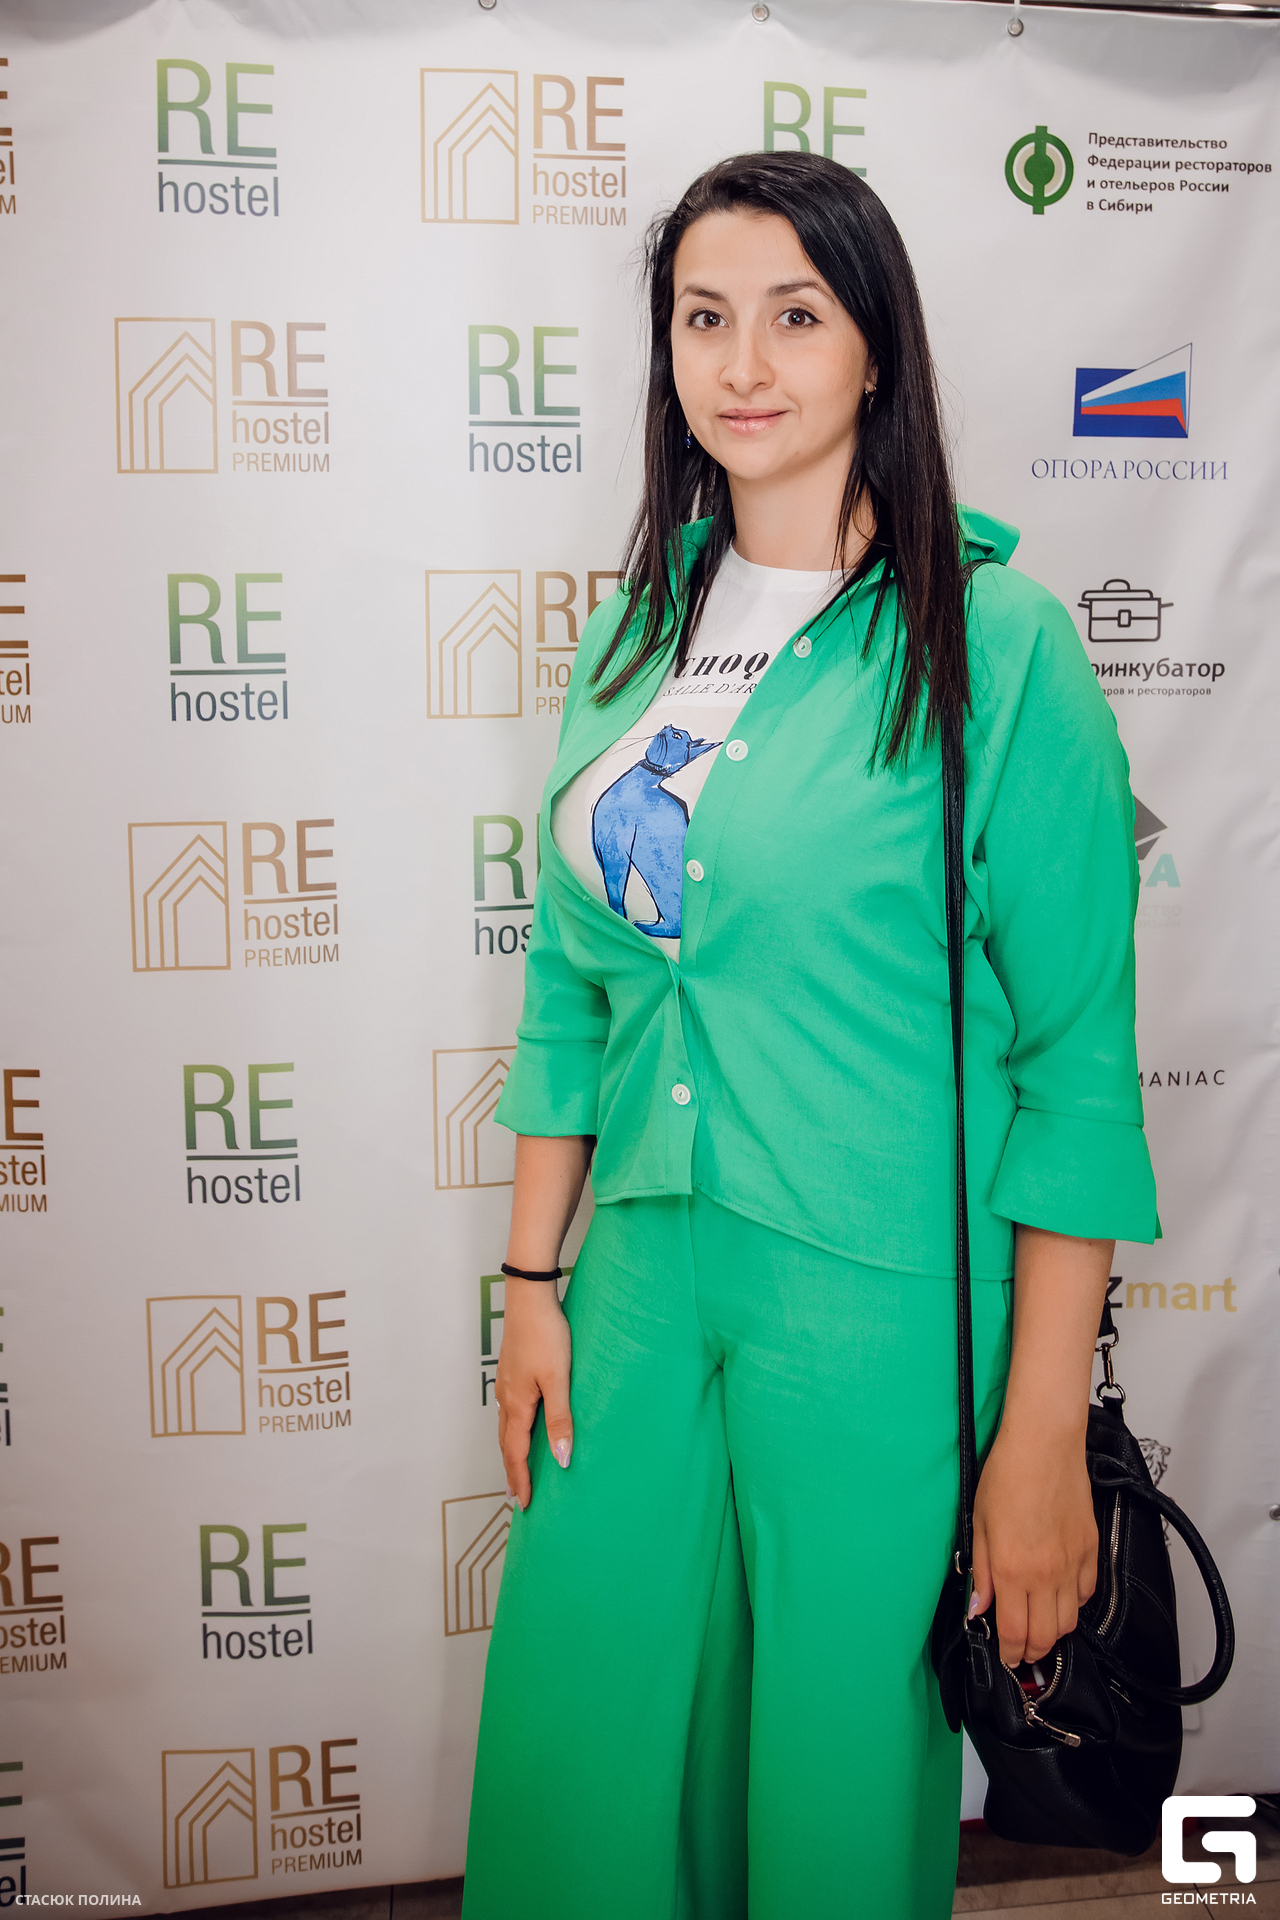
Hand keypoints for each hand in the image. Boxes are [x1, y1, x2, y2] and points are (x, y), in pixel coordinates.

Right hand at [496, 1278, 572, 1510]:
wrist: (530, 1299)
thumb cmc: (546, 1336)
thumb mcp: (558, 1380)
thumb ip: (560, 1419)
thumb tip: (562, 1458)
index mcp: (517, 1404)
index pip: (516, 1453)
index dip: (521, 1479)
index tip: (524, 1503)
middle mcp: (507, 1398)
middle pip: (506, 1444)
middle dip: (512, 1471)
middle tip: (516, 1495)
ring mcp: (506, 1384)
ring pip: (505, 1428)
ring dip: (511, 1451)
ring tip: (516, 1468)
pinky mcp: (511, 1372)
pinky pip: (509, 1411)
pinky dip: (512, 1430)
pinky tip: (520, 1426)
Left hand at [969, 1416, 1097, 1668]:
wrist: (1044, 1446)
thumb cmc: (1006, 1476)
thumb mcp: (979, 1523)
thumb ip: (980, 1570)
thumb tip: (979, 1608)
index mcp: (1010, 1569)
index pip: (1014, 1632)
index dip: (1010, 1653)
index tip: (1006, 1658)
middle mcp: (1044, 1574)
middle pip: (1045, 1637)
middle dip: (1032, 1652)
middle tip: (1022, 1652)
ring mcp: (1071, 1564)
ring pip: (1069, 1621)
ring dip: (1054, 1632)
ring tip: (1040, 1627)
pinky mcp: (1091, 1550)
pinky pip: (1086, 1593)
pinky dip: (1074, 1604)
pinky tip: (1060, 1596)